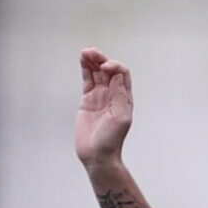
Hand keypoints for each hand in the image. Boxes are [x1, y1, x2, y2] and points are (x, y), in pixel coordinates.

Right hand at [75, 48, 133, 170]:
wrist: (97, 155)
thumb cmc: (111, 140)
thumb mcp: (120, 117)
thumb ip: (119, 95)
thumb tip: (116, 74)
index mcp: (124, 97)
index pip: (121, 73)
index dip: (114, 66)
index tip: (105, 68)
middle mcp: (113, 93)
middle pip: (108, 69)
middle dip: (101, 59)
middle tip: (92, 53)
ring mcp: (100, 96)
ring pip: (97, 72)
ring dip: (92, 61)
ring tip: (85, 52)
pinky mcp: (87, 100)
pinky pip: (87, 80)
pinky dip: (85, 69)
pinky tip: (82, 60)